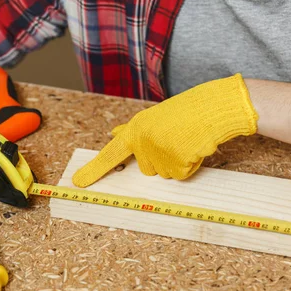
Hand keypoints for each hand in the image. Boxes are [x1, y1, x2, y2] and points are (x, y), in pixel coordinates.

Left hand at [72, 74, 258, 186]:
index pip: (111, 154)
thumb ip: (133, 130)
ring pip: (164, 175)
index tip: (77, 183)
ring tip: (187, 141)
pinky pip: (180, 176)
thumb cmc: (186, 112)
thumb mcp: (154, 118)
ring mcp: (158, 153)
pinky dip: (190, 166)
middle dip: (161, 160)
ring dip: (177, 163)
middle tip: (175, 139)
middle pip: (145, 170)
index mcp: (135, 129)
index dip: (94, 170)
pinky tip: (195, 148)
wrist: (212, 107)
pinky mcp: (175, 163)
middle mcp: (142, 142)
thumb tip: (113, 133)